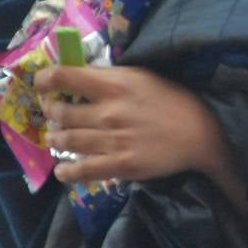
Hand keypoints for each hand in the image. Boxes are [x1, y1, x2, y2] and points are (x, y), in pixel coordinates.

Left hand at [35, 66, 247, 215]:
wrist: (203, 133)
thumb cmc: (175, 100)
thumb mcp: (144, 77)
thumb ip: (111, 77)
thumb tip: (81, 78)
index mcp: (116, 84)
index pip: (65, 76)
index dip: (46, 79)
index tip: (44, 84)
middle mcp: (109, 111)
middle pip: (60, 111)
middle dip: (52, 112)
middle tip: (55, 114)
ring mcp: (113, 140)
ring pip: (66, 139)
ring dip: (56, 138)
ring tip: (59, 137)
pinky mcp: (120, 165)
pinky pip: (81, 170)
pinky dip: (66, 171)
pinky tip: (64, 169)